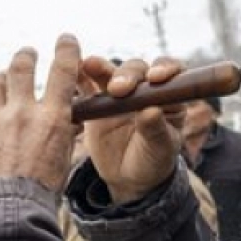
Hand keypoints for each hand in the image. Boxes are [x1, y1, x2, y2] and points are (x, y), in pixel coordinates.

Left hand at [0, 37, 80, 193]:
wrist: (4, 213)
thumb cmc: (38, 195)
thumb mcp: (61, 162)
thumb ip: (62, 136)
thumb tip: (67, 123)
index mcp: (52, 119)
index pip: (63, 71)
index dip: (65, 50)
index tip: (65, 40)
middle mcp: (22, 112)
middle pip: (21, 66)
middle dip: (25, 56)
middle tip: (27, 54)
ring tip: (0, 83)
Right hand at [79, 53, 188, 202]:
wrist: (128, 176)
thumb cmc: (152, 160)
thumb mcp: (159, 149)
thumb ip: (156, 129)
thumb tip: (151, 111)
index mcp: (168, 96)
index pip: (171, 73)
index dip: (164, 68)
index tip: (154, 77)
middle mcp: (144, 88)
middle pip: (137, 70)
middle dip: (127, 75)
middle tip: (117, 89)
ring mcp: (119, 92)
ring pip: (110, 72)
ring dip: (100, 67)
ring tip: (89, 65)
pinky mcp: (96, 100)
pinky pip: (86, 84)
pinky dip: (78, 76)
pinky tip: (70, 69)